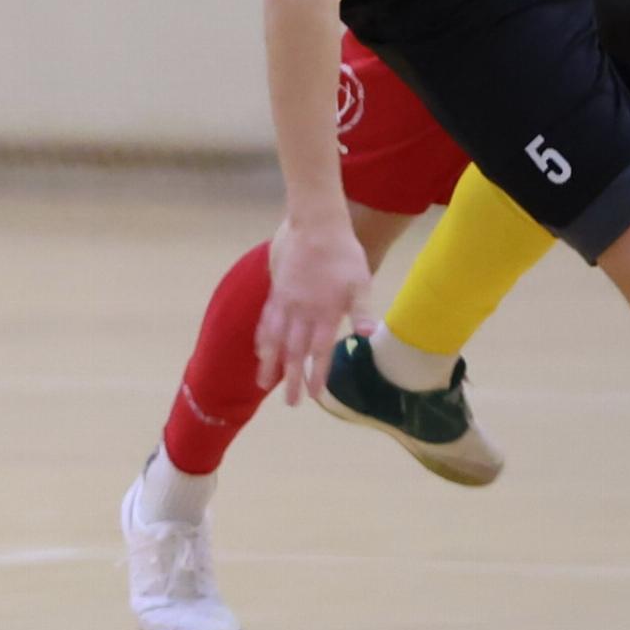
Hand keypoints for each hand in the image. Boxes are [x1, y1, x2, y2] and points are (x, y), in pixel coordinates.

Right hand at [256, 215, 371, 403]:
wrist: (316, 225)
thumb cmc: (343, 253)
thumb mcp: (360, 281)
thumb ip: (361, 311)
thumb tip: (368, 337)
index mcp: (323, 313)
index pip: (319, 352)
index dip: (316, 374)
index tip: (314, 395)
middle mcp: (301, 313)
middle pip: (294, 352)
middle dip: (291, 379)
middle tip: (291, 404)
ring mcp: (285, 303)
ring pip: (274, 340)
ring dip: (270, 364)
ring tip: (264, 384)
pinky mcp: (276, 291)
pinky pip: (265, 320)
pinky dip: (262, 338)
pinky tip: (260, 349)